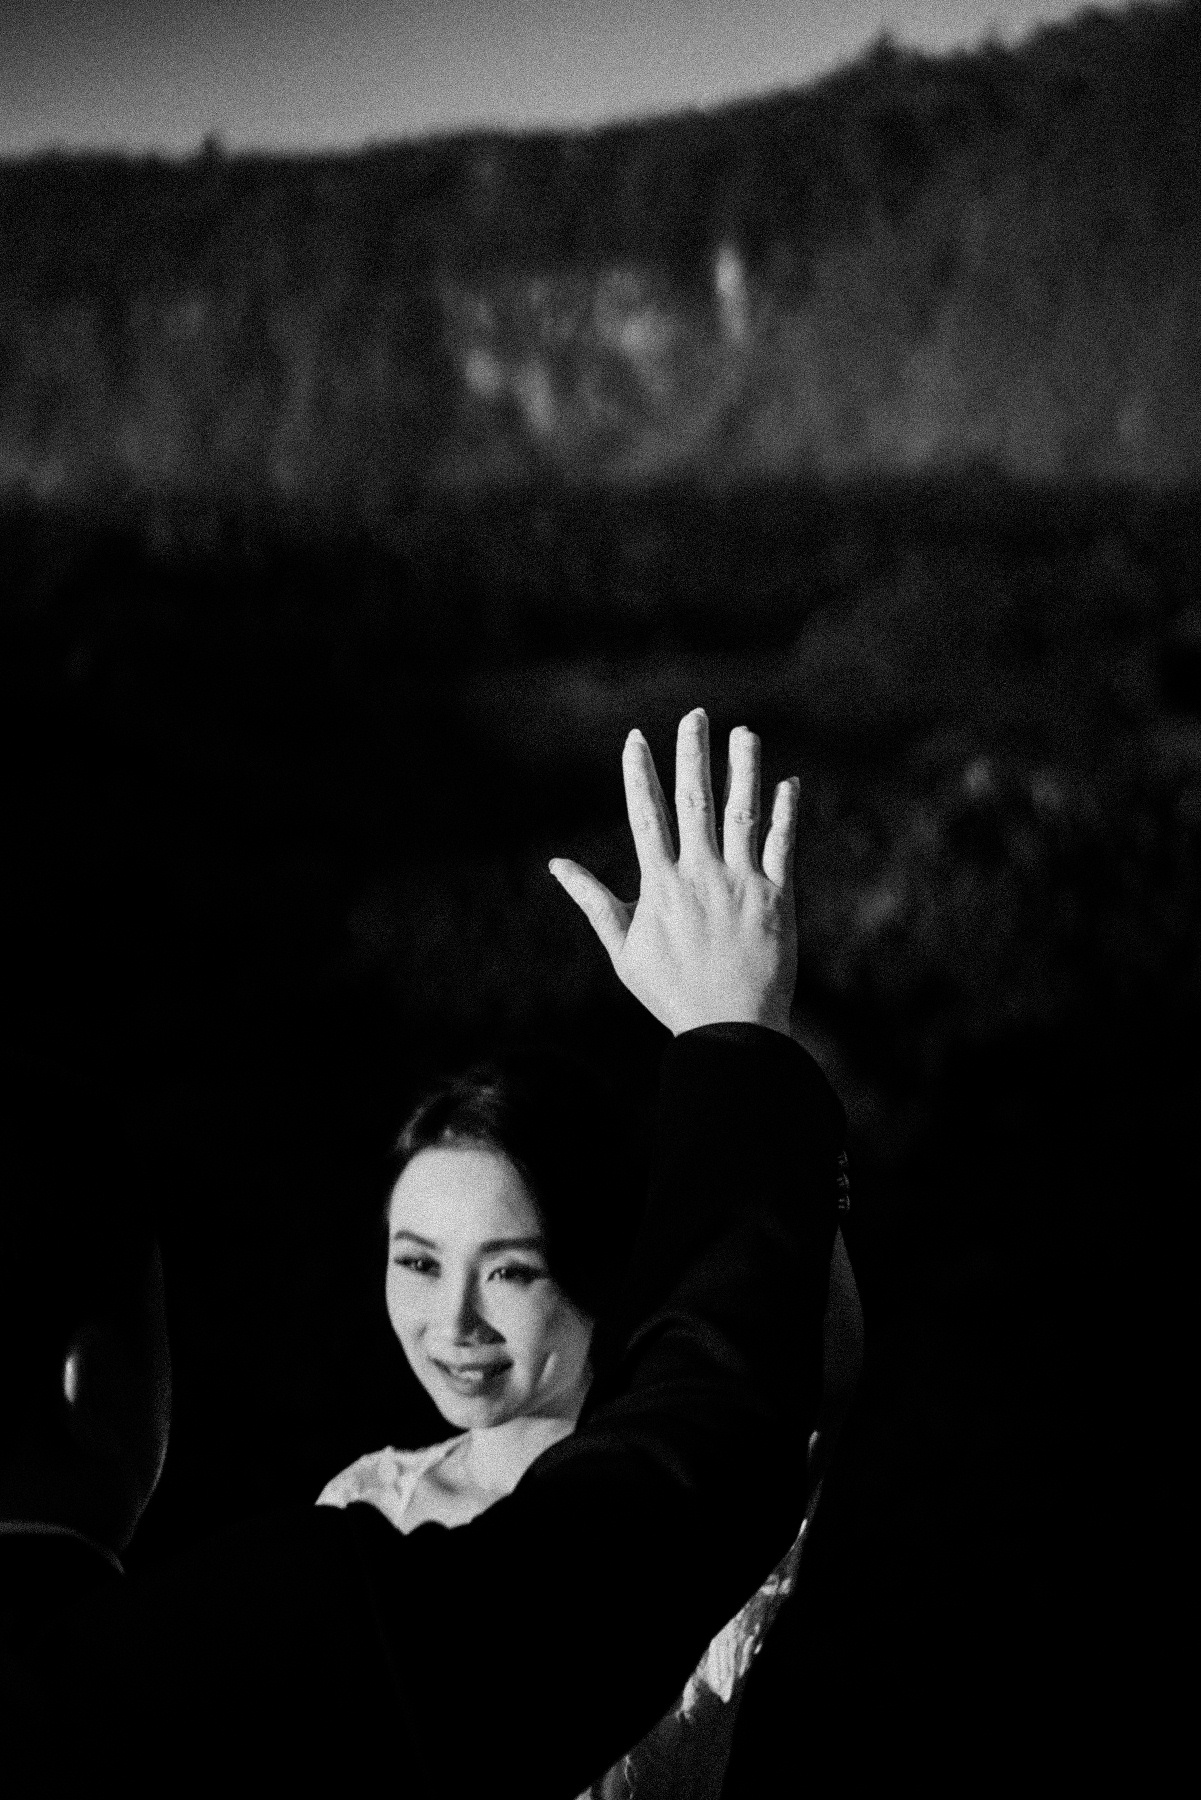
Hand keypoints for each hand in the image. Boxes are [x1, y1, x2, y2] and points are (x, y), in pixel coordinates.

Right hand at [549, 709, 798, 1036]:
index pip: (646, 815)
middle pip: (694, 801)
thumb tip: (556, 864)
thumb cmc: (671, 993)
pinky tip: (788, 782)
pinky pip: (784, 846)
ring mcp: (742, 884)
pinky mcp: (778, 898)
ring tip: (743, 732)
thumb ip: (593, 900)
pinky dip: (786, 812)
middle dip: (692, 754)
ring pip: (743, 813)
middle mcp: (700, 876)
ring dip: (743, 769)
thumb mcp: (622, 949)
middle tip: (695, 714)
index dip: (640, 773)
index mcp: (660, 886)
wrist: (731, 1031)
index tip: (637, 738)